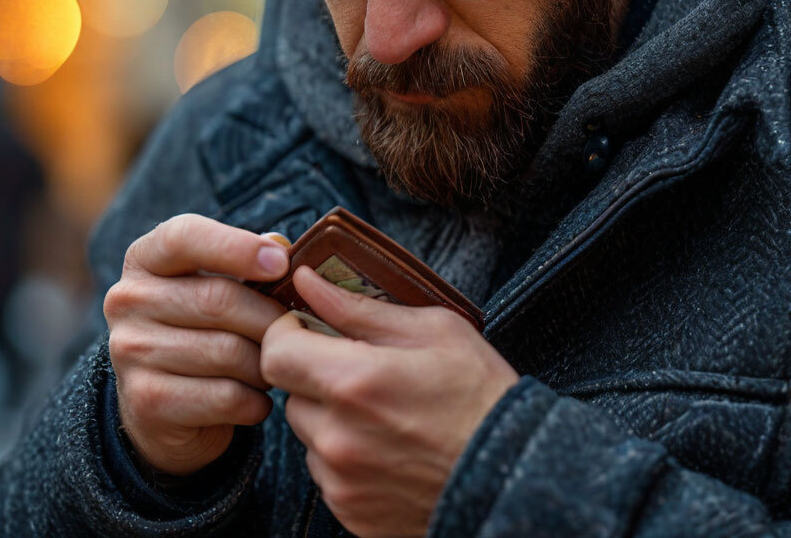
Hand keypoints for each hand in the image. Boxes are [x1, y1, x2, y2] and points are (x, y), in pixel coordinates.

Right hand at [104, 214, 289, 474]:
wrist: (162, 407)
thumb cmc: (203, 330)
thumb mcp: (218, 283)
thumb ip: (248, 259)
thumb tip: (279, 248)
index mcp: (145, 259)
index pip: (184, 237)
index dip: (237, 248)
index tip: (282, 264)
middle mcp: (127, 300)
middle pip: (218, 300)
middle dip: (270, 319)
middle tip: (294, 333)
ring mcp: (130, 352)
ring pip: (228, 353)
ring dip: (265, 365)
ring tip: (270, 369)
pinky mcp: (147, 402)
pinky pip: (226, 397)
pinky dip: (255, 403)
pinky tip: (254, 400)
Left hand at [260, 267, 518, 537]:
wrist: (515, 474)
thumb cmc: (480, 394)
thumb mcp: (432, 330)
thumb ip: (359, 306)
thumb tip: (308, 280)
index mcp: (354, 382)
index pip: (275, 352)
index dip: (287, 334)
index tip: (312, 330)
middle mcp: (338, 437)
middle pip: (290, 394)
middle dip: (317, 378)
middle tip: (362, 373)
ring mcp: (341, 481)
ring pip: (308, 435)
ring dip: (331, 420)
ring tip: (384, 416)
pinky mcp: (349, 510)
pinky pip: (326, 473)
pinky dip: (346, 457)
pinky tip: (389, 448)